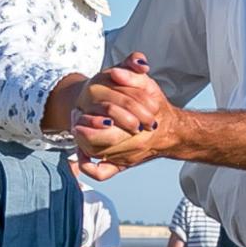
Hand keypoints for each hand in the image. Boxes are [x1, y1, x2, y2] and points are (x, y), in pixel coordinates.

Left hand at [71, 55, 171, 175]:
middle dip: (80, 133)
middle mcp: (131, 146)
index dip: (86, 120)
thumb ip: (132, 74)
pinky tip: (81, 156)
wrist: (171, 131)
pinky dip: (88, 168)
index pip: (103, 128)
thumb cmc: (156, 107)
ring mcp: (125, 158)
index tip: (78, 111)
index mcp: (136, 126)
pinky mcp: (122, 165)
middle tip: (74, 121)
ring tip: (76, 129)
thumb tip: (116, 73)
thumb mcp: (147, 85)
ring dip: (81, 144)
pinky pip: (102, 173)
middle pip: (95, 145)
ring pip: (95, 156)